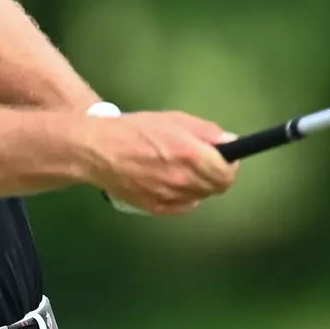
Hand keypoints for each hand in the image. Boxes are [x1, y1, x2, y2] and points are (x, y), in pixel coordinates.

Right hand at [87, 112, 237, 215]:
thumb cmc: (136, 130)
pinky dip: (184, 197)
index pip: (227, 173)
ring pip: (200, 197)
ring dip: (199, 185)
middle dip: (216, 175)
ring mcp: (169, 197)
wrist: (100, 150)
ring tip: (183, 170)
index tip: (225, 158)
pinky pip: (183, 207)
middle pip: (217, 188)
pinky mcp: (156, 208)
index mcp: (190, 155)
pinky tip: (172, 183)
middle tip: (206, 163)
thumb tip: (229, 142)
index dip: (229, 165)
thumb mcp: (174, 120)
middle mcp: (183, 180)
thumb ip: (206, 132)